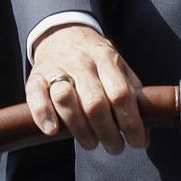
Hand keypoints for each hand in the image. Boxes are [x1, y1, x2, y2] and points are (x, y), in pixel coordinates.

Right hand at [26, 23, 147, 152]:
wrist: (62, 33)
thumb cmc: (96, 60)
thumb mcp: (119, 68)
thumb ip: (133, 96)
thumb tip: (145, 136)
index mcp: (106, 58)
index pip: (120, 94)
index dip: (131, 122)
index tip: (137, 142)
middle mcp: (81, 62)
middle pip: (94, 102)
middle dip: (107, 133)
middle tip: (114, 147)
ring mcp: (56, 67)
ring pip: (65, 99)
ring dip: (80, 129)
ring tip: (90, 142)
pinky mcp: (36, 76)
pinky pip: (36, 95)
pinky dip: (43, 114)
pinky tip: (53, 130)